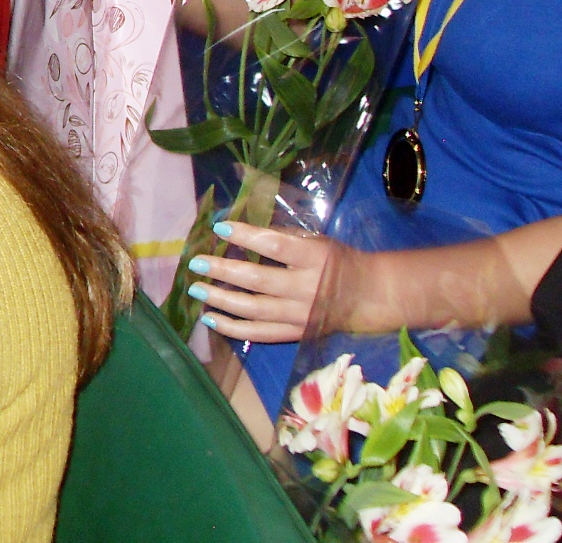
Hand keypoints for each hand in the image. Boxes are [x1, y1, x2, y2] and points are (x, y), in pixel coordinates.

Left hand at [186, 221, 337, 341]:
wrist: (366, 297)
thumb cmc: (335, 260)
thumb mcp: (315, 240)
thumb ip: (282, 235)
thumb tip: (240, 228)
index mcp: (314, 257)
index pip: (276, 245)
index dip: (247, 236)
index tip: (220, 227)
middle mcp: (306, 288)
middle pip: (260, 280)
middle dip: (224, 271)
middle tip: (197, 262)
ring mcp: (299, 315)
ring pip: (255, 310)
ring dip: (221, 300)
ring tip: (196, 289)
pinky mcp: (294, 334)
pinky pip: (259, 334)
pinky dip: (232, 328)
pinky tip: (210, 318)